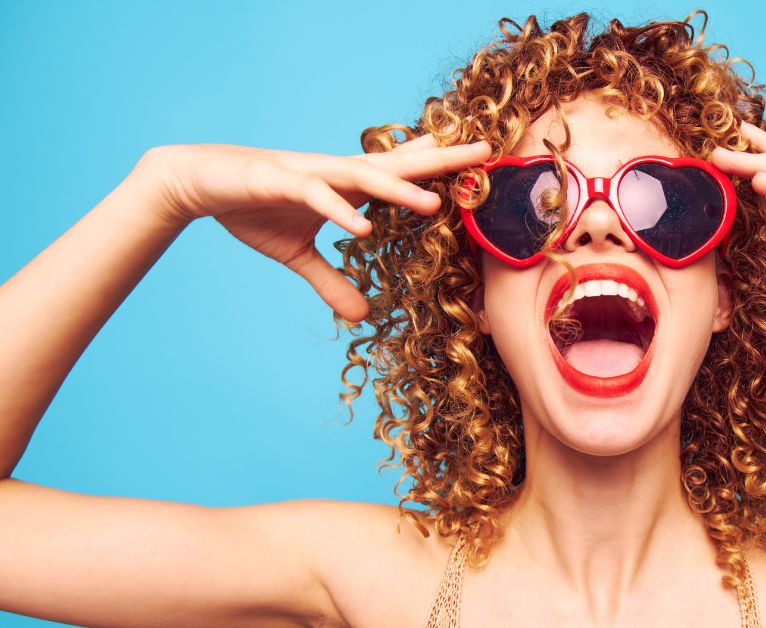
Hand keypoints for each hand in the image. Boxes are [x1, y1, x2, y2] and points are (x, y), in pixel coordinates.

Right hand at [136, 136, 490, 320]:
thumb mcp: (295, 254)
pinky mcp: (278, 181)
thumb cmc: (250, 207)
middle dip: (440, 160)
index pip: (400, 172)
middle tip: (485, 150)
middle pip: (397, 165)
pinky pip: (315, 196)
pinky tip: (362, 228)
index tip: (479, 163)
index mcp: (344, 186)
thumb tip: (360, 314)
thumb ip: (329, 280)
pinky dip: (339, 212)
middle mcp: (335, 173)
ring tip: (432, 202)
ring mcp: (309, 174)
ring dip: (397, 189)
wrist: (195, 182)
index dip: (438, 168)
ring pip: (361, 177)